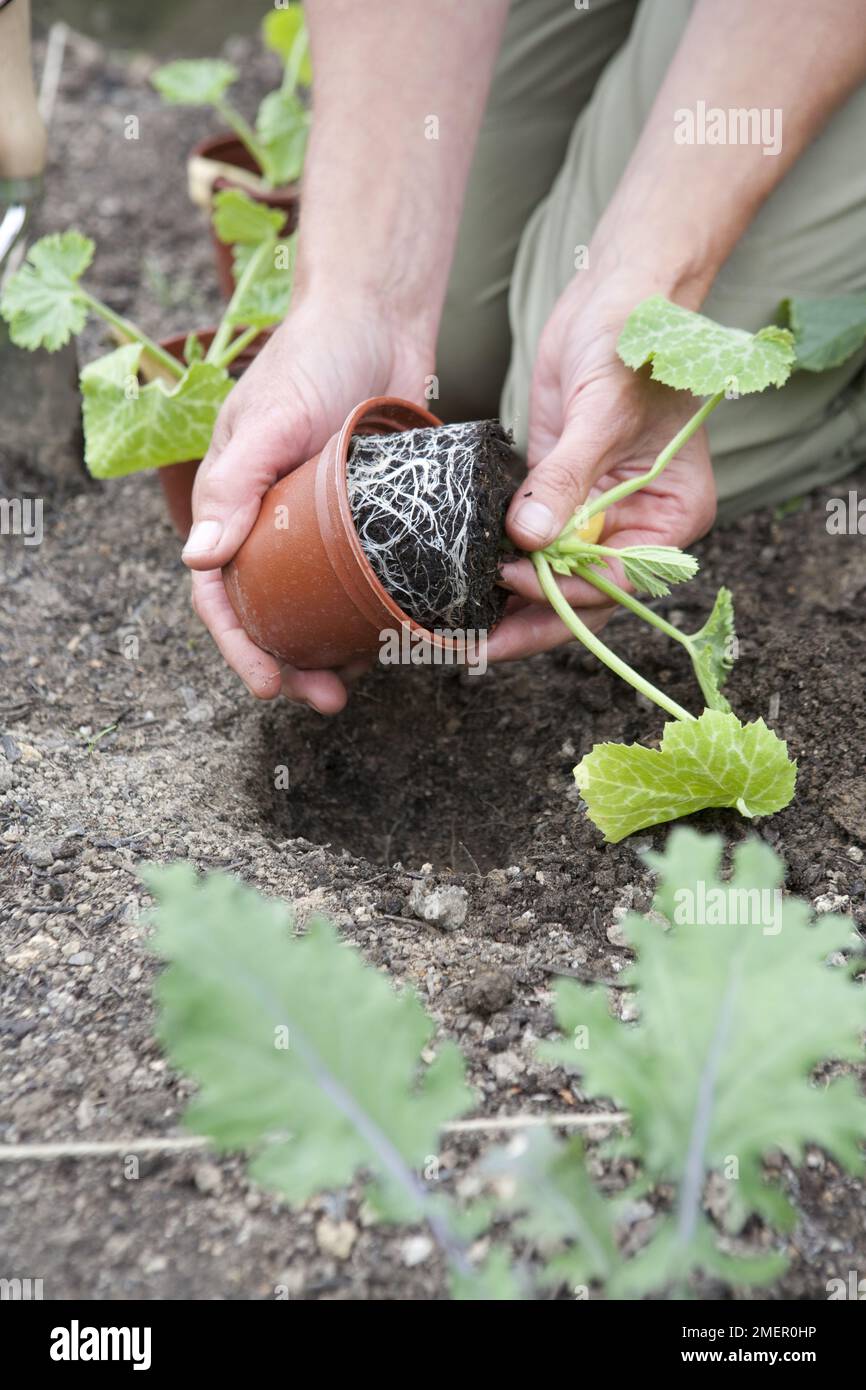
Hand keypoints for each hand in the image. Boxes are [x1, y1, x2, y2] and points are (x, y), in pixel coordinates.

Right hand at [182, 291, 432, 711]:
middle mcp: (275, 518)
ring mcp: (325, 519)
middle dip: (293, 660)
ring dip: (335, 643)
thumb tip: (198, 563)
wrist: (379, 315)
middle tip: (328, 699)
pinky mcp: (373, 512)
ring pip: (322, 599)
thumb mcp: (267, 421)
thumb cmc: (313, 356)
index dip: (238, 644)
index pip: (221, 591)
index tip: (268, 685)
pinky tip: (399, 631)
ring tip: (362, 677)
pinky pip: (368, 571)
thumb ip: (233, 487)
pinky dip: (376, 606)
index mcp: (235, 502)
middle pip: (273, 608)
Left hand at [488, 271, 716, 661]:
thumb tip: (530, 540)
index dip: (562, 594)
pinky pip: (531, 542)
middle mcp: (637, 525)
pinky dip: (502, 560)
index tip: (510, 580)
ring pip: (553, 576)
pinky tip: (463, 578)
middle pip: (583, 595)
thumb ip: (566, 480)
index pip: (617, 582)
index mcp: (671, 516)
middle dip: (529, 622)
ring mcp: (597, 511)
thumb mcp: (601, 414)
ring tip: (457, 624)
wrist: (617, 294)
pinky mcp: (559, 490)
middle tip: (470, 645)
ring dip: (510, 600)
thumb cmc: (632, 343)